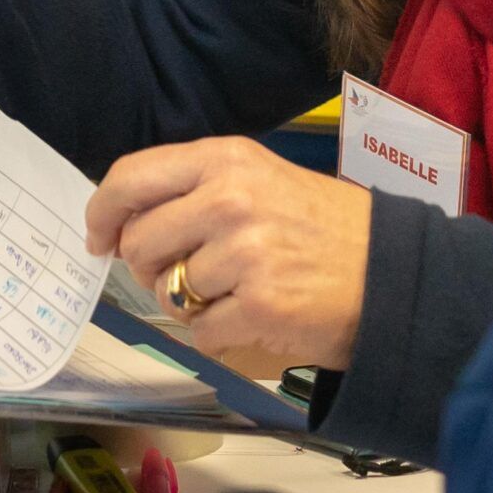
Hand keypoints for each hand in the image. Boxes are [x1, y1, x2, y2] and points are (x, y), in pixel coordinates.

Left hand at [84, 138, 370, 368]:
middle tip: (180, 274)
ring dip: (192, 302)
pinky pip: (199, 331)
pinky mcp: (259, 306)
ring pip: (168, 291)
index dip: (103, 211)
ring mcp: (245, 253)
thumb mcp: (262, 180)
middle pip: (140, 242)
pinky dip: (219, 332)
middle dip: (148, 267)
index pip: (132, 178)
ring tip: (237, 290)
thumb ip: (195, 191)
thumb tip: (123, 227)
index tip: (100, 237)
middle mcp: (230, 199)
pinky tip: (255, 315)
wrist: (392, 273)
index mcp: (227, 160)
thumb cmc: (324, 228)